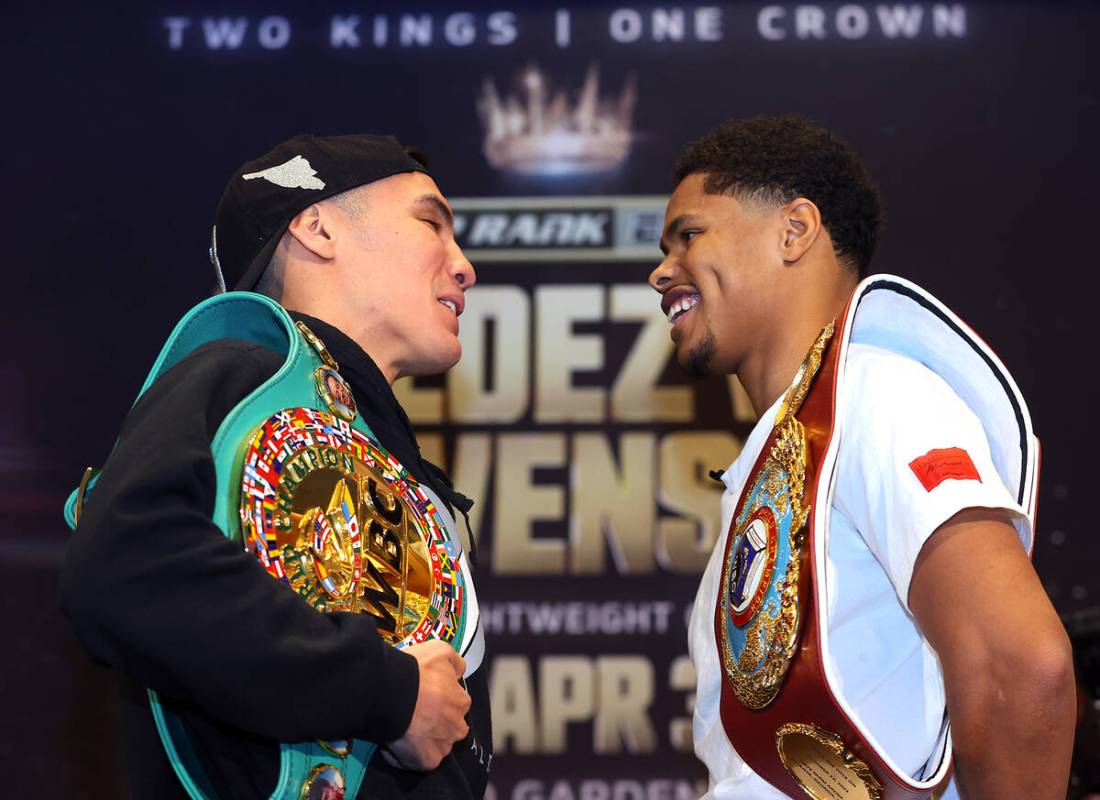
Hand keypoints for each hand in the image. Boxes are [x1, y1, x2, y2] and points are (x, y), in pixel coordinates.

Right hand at [383, 640, 469, 770]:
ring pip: (437, 746)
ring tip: (405, 729)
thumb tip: (460, 672)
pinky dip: (409, 755)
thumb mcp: (440, 650)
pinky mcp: (427, 762)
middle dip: (436, 723)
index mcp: (462, 702)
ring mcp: (443, 746)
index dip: (440, 700)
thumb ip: (455, 662)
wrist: (391, 691)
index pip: (456, 704)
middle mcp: (458, 727)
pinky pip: (419, 762)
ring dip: (425, 740)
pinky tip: (397, 742)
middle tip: (415, 714)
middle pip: (449, 727)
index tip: (424, 697)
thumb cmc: (416, 670)